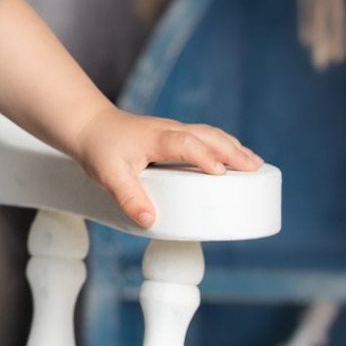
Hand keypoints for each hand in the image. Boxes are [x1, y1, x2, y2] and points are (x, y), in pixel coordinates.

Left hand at [74, 107, 261, 229]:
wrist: (89, 125)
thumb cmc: (100, 148)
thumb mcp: (109, 176)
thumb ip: (128, 197)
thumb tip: (150, 220)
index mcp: (156, 139)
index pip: (186, 144)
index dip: (203, 157)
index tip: (218, 173)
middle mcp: (170, 131)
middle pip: (208, 136)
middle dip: (233, 151)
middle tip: (256, 168)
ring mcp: (174, 130)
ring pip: (210, 134)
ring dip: (233, 147)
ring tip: (255, 164)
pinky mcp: (175, 135)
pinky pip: (205, 137)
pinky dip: (223, 146)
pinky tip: (233, 159)